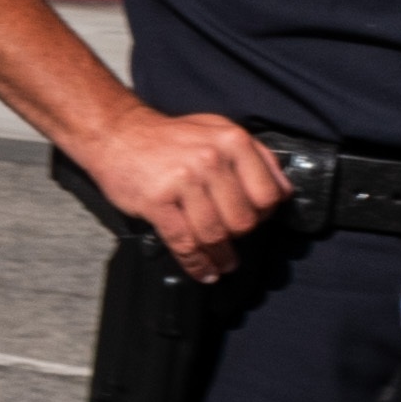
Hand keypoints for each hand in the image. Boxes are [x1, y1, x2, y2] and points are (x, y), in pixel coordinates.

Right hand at [77, 96, 289, 287]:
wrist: (117, 134)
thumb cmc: (169, 138)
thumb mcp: (218, 131)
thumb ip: (254, 156)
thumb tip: (283, 192)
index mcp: (231, 140)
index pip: (267, 194)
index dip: (264, 214)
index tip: (255, 220)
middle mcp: (210, 159)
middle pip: (243, 220)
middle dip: (240, 236)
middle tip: (232, 239)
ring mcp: (182, 180)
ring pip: (215, 235)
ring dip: (221, 258)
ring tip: (222, 264)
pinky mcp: (157, 202)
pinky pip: (185, 243)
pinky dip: (196, 264)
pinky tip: (202, 271)